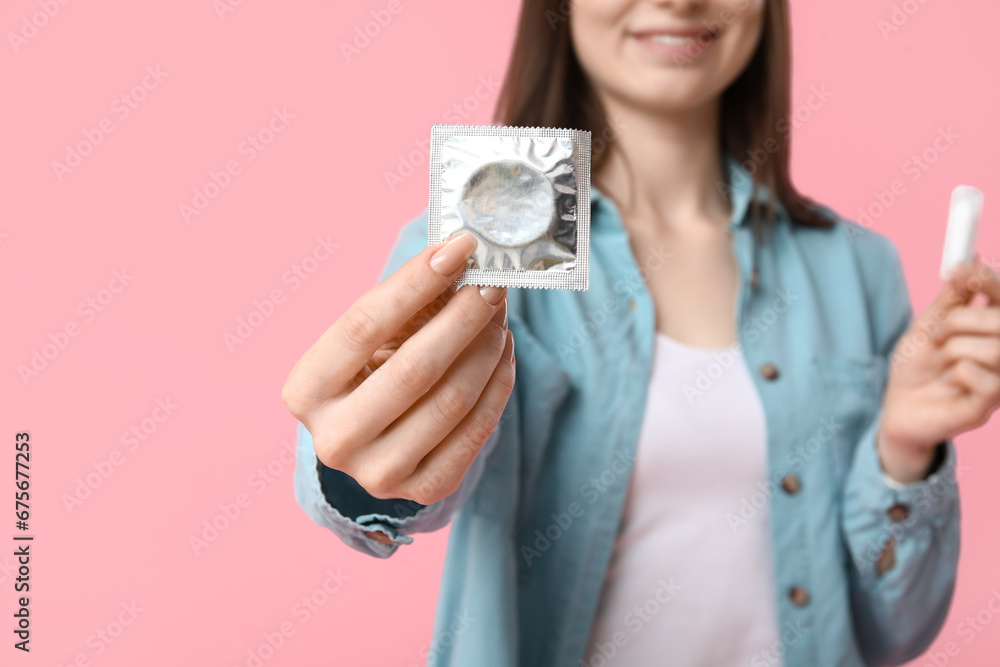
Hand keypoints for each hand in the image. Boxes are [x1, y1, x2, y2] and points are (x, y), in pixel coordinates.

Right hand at [282, 231, 515, 537]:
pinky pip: (476, 431)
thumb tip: (462, 259)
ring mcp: (379, 473)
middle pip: (414, 368)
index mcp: (306, 391)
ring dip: (486, 347)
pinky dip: (498, 383)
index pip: (363, 324)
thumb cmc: (368, 373)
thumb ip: (405, 302)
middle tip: (493, 282)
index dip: (416, 281)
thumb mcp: (367, 340)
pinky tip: (502, 352)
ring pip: (452, 400)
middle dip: (463, 316)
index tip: (459, 248)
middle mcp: (335, 440)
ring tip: (499, 315)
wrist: (369, 443)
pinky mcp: (424, 489)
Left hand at [879, 257, 999, 482]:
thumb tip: (969, 260)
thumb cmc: (916, 367)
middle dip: (961, 320)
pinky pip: (987, 380)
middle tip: (937, 334)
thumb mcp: (928, 325)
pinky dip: (960, 373)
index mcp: (992, 330)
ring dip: (956, 348)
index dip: (989, 281)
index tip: (961, 273)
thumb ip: (951, 298)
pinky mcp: (989, 407)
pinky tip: (951, 381)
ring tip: (942, 360)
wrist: (896, 407)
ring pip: (997, 349)